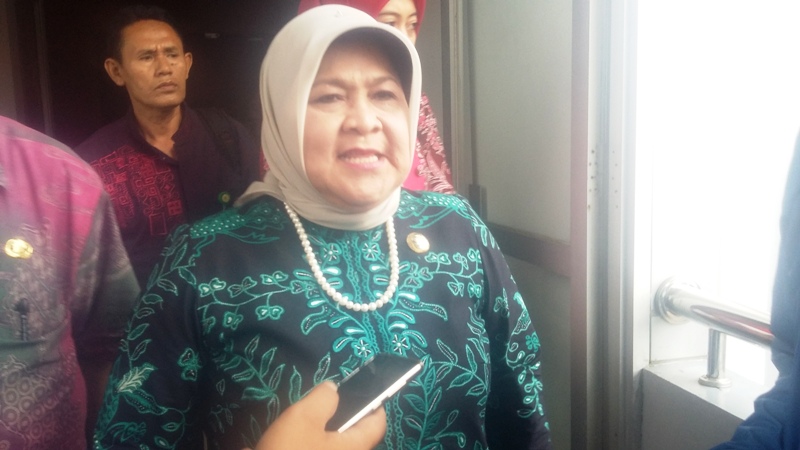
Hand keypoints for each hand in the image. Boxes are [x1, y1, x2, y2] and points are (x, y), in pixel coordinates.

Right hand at [247, 381, 386, 449]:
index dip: (374, 404)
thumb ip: (324, 398)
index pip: (378, 424)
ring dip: (320, 432)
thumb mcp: (304, 416)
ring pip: (334, 445)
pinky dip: (308, 444)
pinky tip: (289, 441)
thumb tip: (334, 390)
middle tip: (322, 404)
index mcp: (356, 447)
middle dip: (340, 416)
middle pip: (354, 434)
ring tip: (301, 422)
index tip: (361, 390)